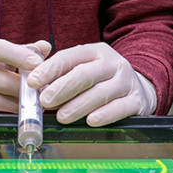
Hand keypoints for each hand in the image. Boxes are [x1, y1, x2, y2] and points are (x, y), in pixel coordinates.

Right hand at [0, 37, 50, 113]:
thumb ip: (23, 50)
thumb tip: (46, 47)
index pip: (1, 50)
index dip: (21, 57)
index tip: (39, 64)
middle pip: (4, 82)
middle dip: (28, 90)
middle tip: (45, 95)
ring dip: (20, 107)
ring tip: (34, 107)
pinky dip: (3, 119)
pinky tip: (15, 118)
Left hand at [27, 42, 155, 125]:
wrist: (140, 88)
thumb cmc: (101, 80)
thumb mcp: (84, 68)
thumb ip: (60, 72)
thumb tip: (32, 80)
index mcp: (96, 52)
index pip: (70, 57)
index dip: (50, 69)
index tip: (33, 82)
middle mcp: (113, 63)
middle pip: (85, 74)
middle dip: (62, 88)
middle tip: (44, 101)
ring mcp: (127, 82)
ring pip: (101, 93)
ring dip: (78, 105)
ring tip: (62, 116)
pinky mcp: (138, 101)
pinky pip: (121, 108)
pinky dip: (105, 115)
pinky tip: (91, 121)